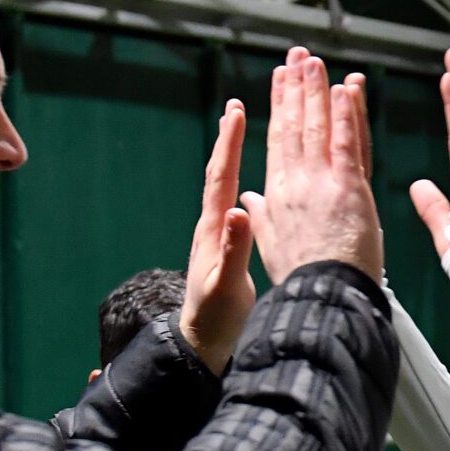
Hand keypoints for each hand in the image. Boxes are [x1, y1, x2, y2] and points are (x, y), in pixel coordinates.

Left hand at [179, 99, 255, 372]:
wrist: (201, 343)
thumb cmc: (215, 319)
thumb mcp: (226, 285)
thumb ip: (234, 248)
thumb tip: (239, 210)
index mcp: (214, 231)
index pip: (222, 178)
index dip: (229, 144)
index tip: (237, 112)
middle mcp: (213, 227)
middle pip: (221, 173)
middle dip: (229, 140)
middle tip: (237, 107)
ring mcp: (217, 237)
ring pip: (226, 186)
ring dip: (233, 156)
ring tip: (242, 131)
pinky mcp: (224, 247)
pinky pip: (233, 203)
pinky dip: (240, 181)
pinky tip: (248, 179)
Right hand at [241, 48, 382, 284]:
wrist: (319, 296)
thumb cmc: (300, 277)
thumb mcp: (270, 244)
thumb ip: (261, 216)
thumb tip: (247, 198)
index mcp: (277, 194)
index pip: (279, 140)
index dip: (280, 107)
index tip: (280, 80)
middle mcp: (295, 182)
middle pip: (295, 126)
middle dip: (295, 88)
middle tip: (297, 56)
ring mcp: (321, 183)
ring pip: (318, 128)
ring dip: (317, 91)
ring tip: (315, 62)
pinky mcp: (348, 189)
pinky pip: (347, 145)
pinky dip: (347, 116)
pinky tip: (346, 89)